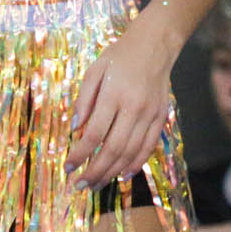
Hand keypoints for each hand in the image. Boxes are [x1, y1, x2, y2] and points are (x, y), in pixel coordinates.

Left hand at [66, 23, 174, 189]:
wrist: (155, 45)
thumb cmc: (120, 56)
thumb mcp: (95, 70)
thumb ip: (83, 99)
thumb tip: (74, 129)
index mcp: (114, 94)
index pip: (94, 133)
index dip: (80, 154)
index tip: (68, 168)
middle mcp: (134, 107)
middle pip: (113, 148)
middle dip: (95, 171)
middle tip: (80, 186)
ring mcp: (150, 114)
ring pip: (131, 152)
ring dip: (112, 172)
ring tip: (97, 185)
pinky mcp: (161, 117)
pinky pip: (149, 146)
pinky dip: (136, 163)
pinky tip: (123, 174)